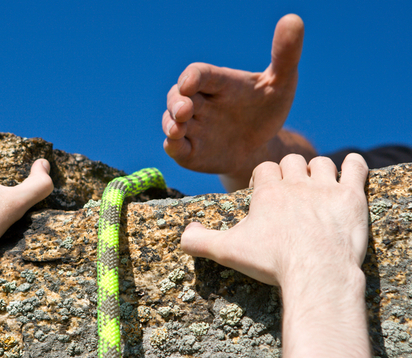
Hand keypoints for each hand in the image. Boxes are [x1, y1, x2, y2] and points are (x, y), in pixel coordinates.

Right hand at [162, 15, 309, 178]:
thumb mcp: (281, 82)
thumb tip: (293, 20)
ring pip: (170, 121)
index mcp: (217, 83)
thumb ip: (285, 54)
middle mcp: (199, 103)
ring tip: (177, 130)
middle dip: (176, 103)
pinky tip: (176, 145)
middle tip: (184, 111)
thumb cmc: (265, 110)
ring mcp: (192, 127)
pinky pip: (175, 148)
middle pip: (177, 97)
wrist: (260, 145)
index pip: (198, 74)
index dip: (191, 77)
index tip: (189, 83)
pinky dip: (173, 146)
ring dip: (170, 124)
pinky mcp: (189, 151)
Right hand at [181, 153, 370, 355]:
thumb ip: (200, 241)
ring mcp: (326, 188)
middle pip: (292, 162)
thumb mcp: (227, 252)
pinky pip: (356, 167)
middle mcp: (295, 184)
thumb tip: (183, 234)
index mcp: (267, 192)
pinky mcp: (352, 198)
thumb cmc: (271, 262)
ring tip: (318, 185)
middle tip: (292, 191)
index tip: (265, 192)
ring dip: (319, 171)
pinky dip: (355, 165)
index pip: (264, 169)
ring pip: (321, 163)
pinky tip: (351, 169)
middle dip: (290, 172)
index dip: (264, 179)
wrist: (315, 273)